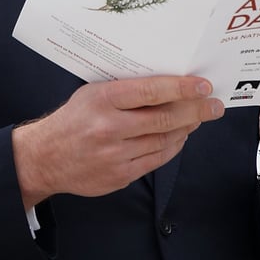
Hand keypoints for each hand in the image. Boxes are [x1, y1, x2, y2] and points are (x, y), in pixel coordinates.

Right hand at [12, 75, 223, 207]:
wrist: (46, 157)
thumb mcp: (93, 93)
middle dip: (196, 110)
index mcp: (103, 100)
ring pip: (165, 140)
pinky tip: (180, 136)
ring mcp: (116, 155)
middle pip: (165, 118)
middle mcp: (110, 127)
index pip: (151, 91)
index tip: (202, 85)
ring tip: (199, 118)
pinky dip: (172, 146)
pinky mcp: (120, 175)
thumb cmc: (73, 119)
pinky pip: (156, 160)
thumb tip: (166, 83)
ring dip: (187, 128)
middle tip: (214, 105)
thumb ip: (125, 90)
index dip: (181, 87)